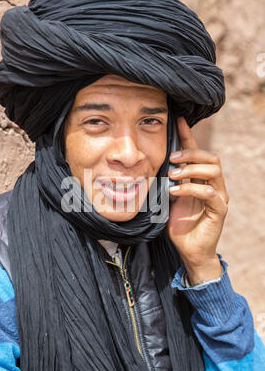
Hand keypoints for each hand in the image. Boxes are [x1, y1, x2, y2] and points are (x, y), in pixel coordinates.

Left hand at [167, 117, 228, 284]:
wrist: (189, 250)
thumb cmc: (179, 225)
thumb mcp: (169, 199)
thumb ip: (167, 182)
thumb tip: (151, 164)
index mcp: (201, 179)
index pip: (197, 153)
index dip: (188, 136)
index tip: (177, 120)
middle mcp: (213, 184)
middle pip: (210, 157)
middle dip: (190, 153)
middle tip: (172, 158)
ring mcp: (218, 196)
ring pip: (213, 170)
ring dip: (191, 169)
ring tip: (172, 175)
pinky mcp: (219, 210)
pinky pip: (210, 192)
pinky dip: (192, 189)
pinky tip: (175, 192)